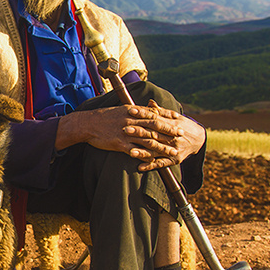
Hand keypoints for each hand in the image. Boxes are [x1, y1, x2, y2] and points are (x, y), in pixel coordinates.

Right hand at [57, 100, 204, 169]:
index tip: (178, 117)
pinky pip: (136, 151)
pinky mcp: (120, 144)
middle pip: (155, 126)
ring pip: (149, 140)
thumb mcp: (120, 109)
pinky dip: (146, 156)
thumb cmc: (103, 117)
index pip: (154, 113)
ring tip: (173, 152)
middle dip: (170, 131)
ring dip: (162, 147)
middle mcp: (132, 121)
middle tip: (181, 135)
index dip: (167, 116)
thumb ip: (134, 110)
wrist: (87, 124)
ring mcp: (126, 133)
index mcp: (132, 111)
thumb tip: (146, 109)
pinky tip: (154, 161)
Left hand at [126, 100, 205, 170]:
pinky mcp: (174, 160)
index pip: (155, 119)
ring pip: (156, 151)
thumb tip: (150, 103)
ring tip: (129, 151)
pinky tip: (140, 167)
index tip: (130, 111)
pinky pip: (161, 164)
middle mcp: (172, 137)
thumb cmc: (183, 125)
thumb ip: (161, 111)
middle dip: (139, 132)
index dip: (143, 114)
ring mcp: (173, 149)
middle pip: (154, 134)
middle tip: (125, 129)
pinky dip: (150, 166)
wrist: (199, 140)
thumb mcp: (175, 117)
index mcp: (172, 124)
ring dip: (142, 152)